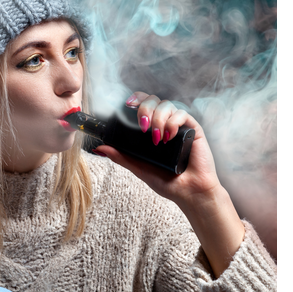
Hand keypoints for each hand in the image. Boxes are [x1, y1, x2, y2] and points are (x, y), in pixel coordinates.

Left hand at [94, 92, 244, 276]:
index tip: (128, 105)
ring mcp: (180, 126)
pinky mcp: (194, 130)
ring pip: (167, 105)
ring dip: (158, 118)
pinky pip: (182, 114)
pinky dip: (173, 123)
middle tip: (142, 126)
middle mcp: (165, 124)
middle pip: (154, 100)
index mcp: (152, 129)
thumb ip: (121, 156)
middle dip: (145, 108)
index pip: (144, 103)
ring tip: (156, 138)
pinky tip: (169, 137)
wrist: (188, 193)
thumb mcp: (138, 167)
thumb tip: (99, 148)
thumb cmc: (166, 181)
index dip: (137, 98)